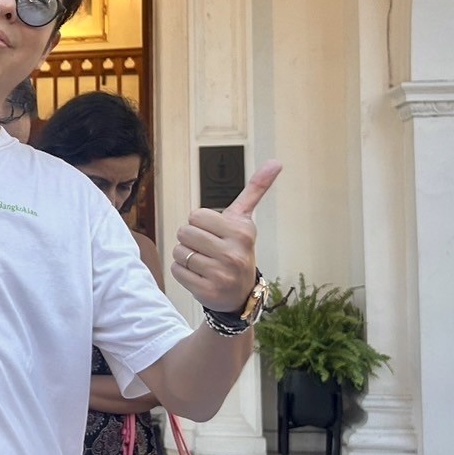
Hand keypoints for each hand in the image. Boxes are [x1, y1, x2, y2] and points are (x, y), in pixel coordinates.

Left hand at [171, 161, 281, 312]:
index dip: (200, 223)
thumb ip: (256, 190)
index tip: (214, 233)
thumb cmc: (237, 249)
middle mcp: (233, 253)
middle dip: (190, 239)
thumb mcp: (245, 220)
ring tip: (203, 262)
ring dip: (185, 256)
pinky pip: (177, 271)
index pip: (196, 215)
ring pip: (178, 252)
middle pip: (184, 232)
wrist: (241, 292)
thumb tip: (276, 162)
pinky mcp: (208, 291)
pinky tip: (199, 275)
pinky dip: (182, 272)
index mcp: (241, 232)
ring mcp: (221, 274)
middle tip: (207, 249)